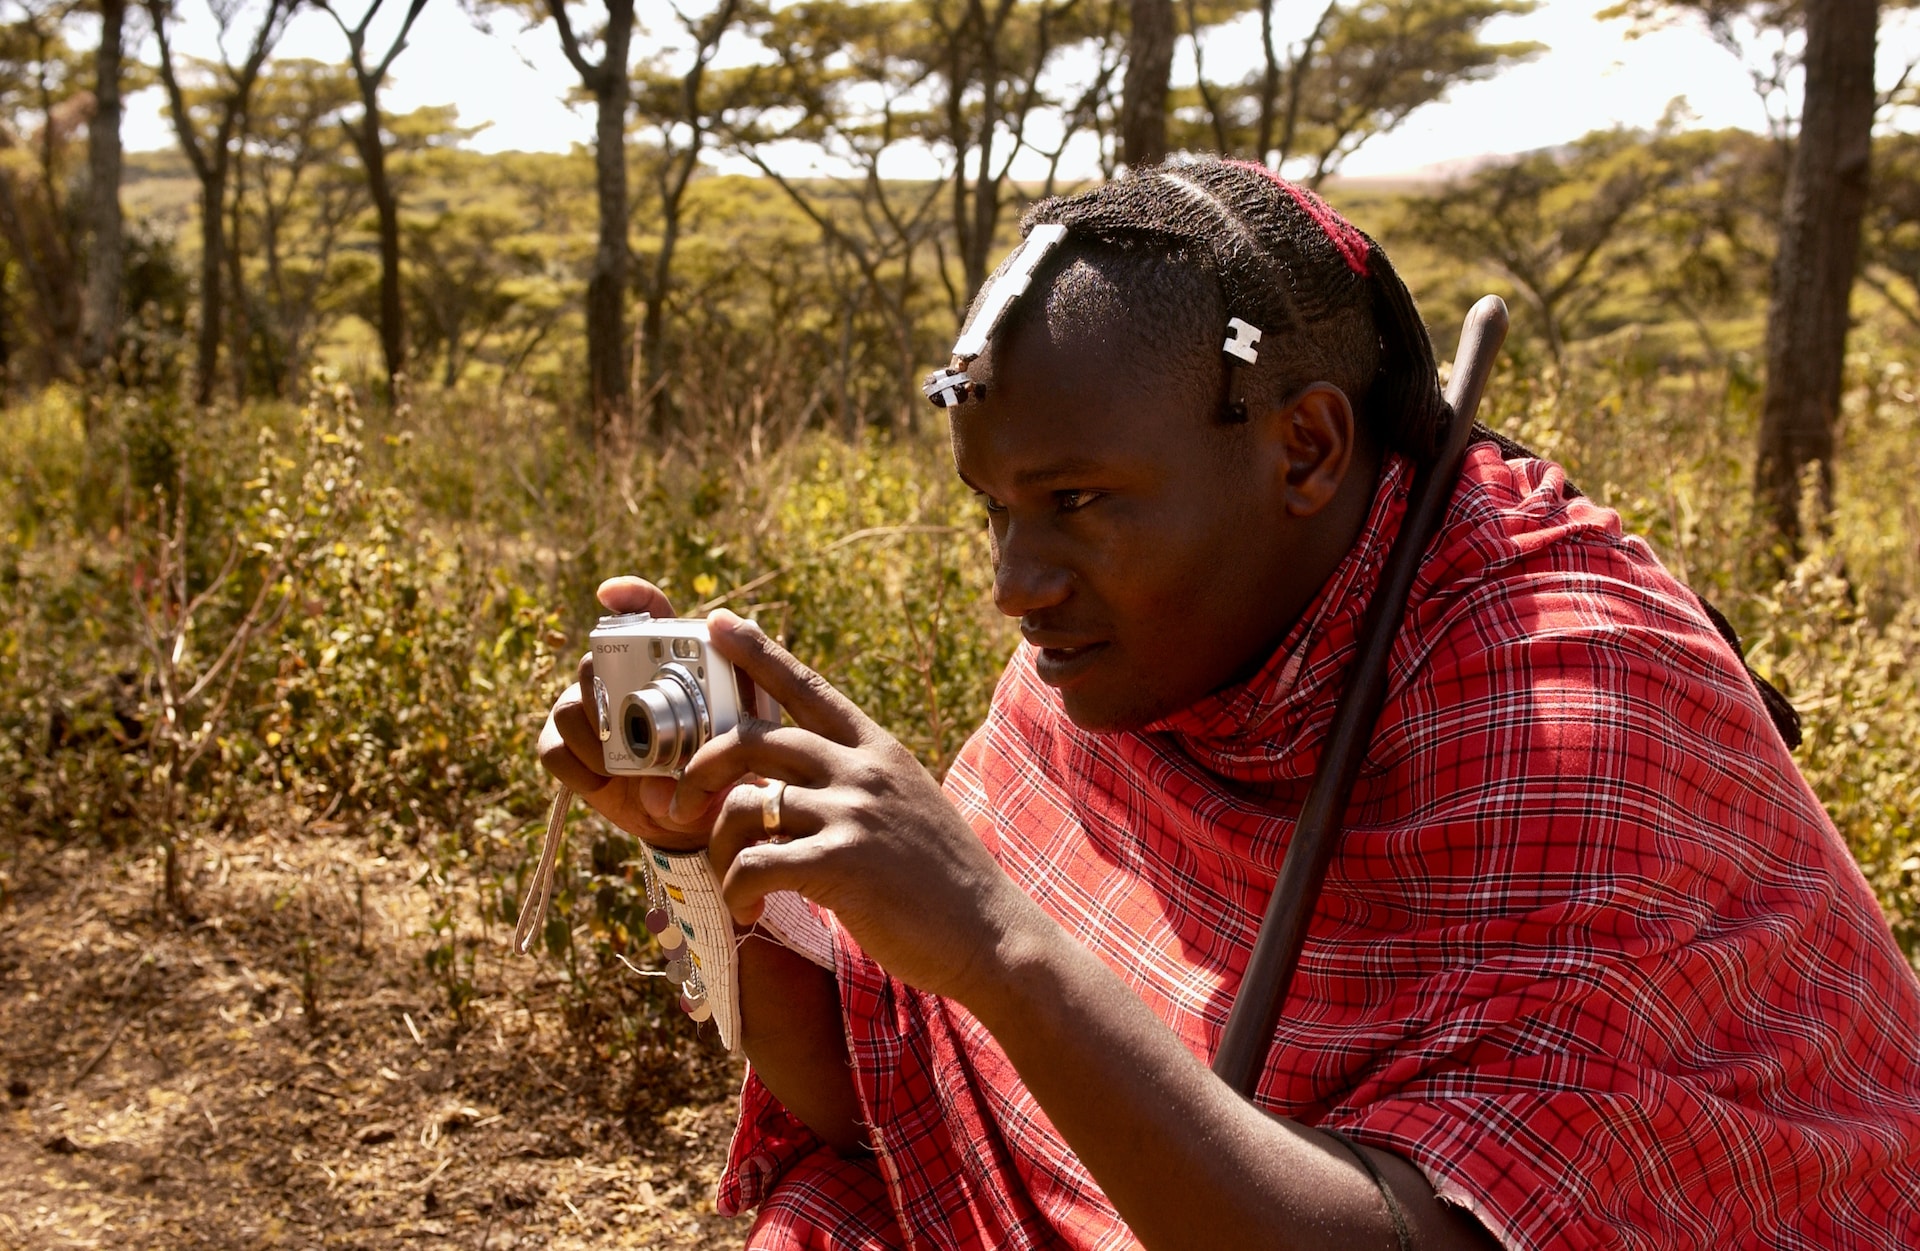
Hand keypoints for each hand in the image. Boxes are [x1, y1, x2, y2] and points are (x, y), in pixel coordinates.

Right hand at [536, 576, 727, 850]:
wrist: (694, 818)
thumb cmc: (727, 773)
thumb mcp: (744, 756)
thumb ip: (722, 758)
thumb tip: (662, 782)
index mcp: (677, 663)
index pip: (651, 614)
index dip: (631, 597)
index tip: (609, 594)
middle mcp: (628, 677)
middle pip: (595, 659)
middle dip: (601, 690)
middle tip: (621, 723)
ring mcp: (594, 709)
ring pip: (567, 704)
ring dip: (593, 739)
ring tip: (623, 767)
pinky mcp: (570, 746)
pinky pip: (552, 744)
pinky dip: (576, 766)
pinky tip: (602, 780)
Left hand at [673, 611, 1045, 1005]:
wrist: (993, 933)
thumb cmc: (946, 881)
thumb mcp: (910, 804)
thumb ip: (861, 781)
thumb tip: (802, 781)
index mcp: (878, 750)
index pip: (808, 686)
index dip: (757, 653)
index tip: (717, 624)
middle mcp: (863, 770)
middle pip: (754, 740)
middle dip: (702, 767)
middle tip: (681, 801)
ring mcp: (853, 813)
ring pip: (745, 805)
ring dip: (720, 847)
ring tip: (732, 881)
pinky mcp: (841, 864)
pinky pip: (754, 864)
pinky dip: (737, 890)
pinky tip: (748, 911)